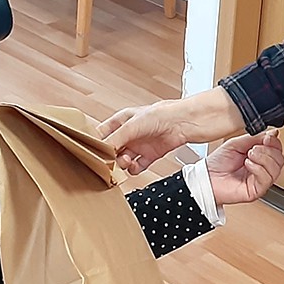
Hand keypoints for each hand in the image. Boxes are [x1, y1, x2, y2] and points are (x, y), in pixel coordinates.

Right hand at [100, 88, 245, 174]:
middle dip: (109, 157)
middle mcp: (131, 132)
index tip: (92, 154)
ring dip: (122, 164)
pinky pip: (138, 166)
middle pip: (112, 148)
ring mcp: (142, 144)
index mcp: (123, 119)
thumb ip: (117, 138)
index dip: (96, 143)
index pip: (102, 132)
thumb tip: (102, 152)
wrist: (191, 121)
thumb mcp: (135, 124)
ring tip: (126, 163)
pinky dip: (135, 169)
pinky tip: (135, 167)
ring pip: (124, 158)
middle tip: (110, 163)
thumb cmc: (165, 113)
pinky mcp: (152, 154)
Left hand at [207, 130, 283, 205]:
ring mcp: (259, 180)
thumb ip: (255, 138)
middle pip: (280, 159)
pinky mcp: (256, 190)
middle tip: (254, 148)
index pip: (277, 150)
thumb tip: (273, 133)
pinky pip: (266, 179)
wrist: (206, 176)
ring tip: (249, 155)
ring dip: (263, 158)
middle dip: (268, 150)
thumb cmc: (218, 163)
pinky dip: (258, 168)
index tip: (267, 137)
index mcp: (259, 157)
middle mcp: (261, 169)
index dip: (274, 142)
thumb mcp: (237, 143)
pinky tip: (247, 164)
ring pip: (276, 169)